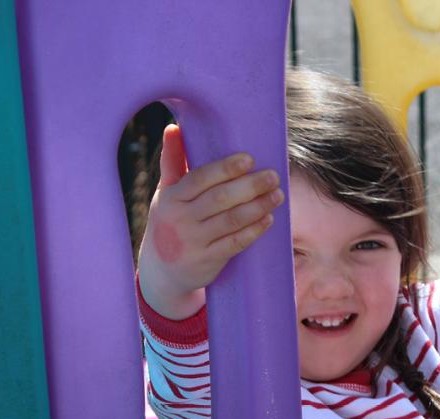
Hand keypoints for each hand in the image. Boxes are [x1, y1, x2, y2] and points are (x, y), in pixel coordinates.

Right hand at [137, 124, 284, 318]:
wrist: (161, 271)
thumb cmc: (169, 222)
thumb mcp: (166, 194)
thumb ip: (173, 162)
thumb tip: (173, 127)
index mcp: (172, 198)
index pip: (200, 178)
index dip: (225, 168)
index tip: (249, 159)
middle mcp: (181, 220)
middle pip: (221, 198)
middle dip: (251, 186)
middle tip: (273, 176)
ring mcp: (194, 242)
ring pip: (232, 220)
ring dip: (258, 206)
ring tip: (277, 196)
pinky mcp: (208, 261)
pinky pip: (235, 243)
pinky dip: (254, 230)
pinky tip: (269, 219)